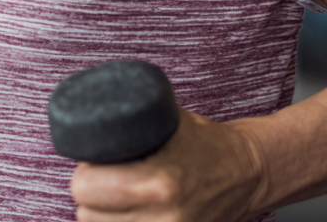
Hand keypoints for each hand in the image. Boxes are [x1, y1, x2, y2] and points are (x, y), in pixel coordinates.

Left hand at [70, 109, 263, 221]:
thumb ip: (124, 125)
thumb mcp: (161, 119)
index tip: (92, 164)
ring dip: (103, 217)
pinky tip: (128, 214)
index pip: (85, 189)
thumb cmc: (201, 141)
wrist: (247, 172)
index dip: (84, 174)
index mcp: (158, 182)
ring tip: (114, 199)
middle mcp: (165, 218)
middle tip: (101, 181)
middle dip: (90, 196)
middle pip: (87, 216)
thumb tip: (82, 118)